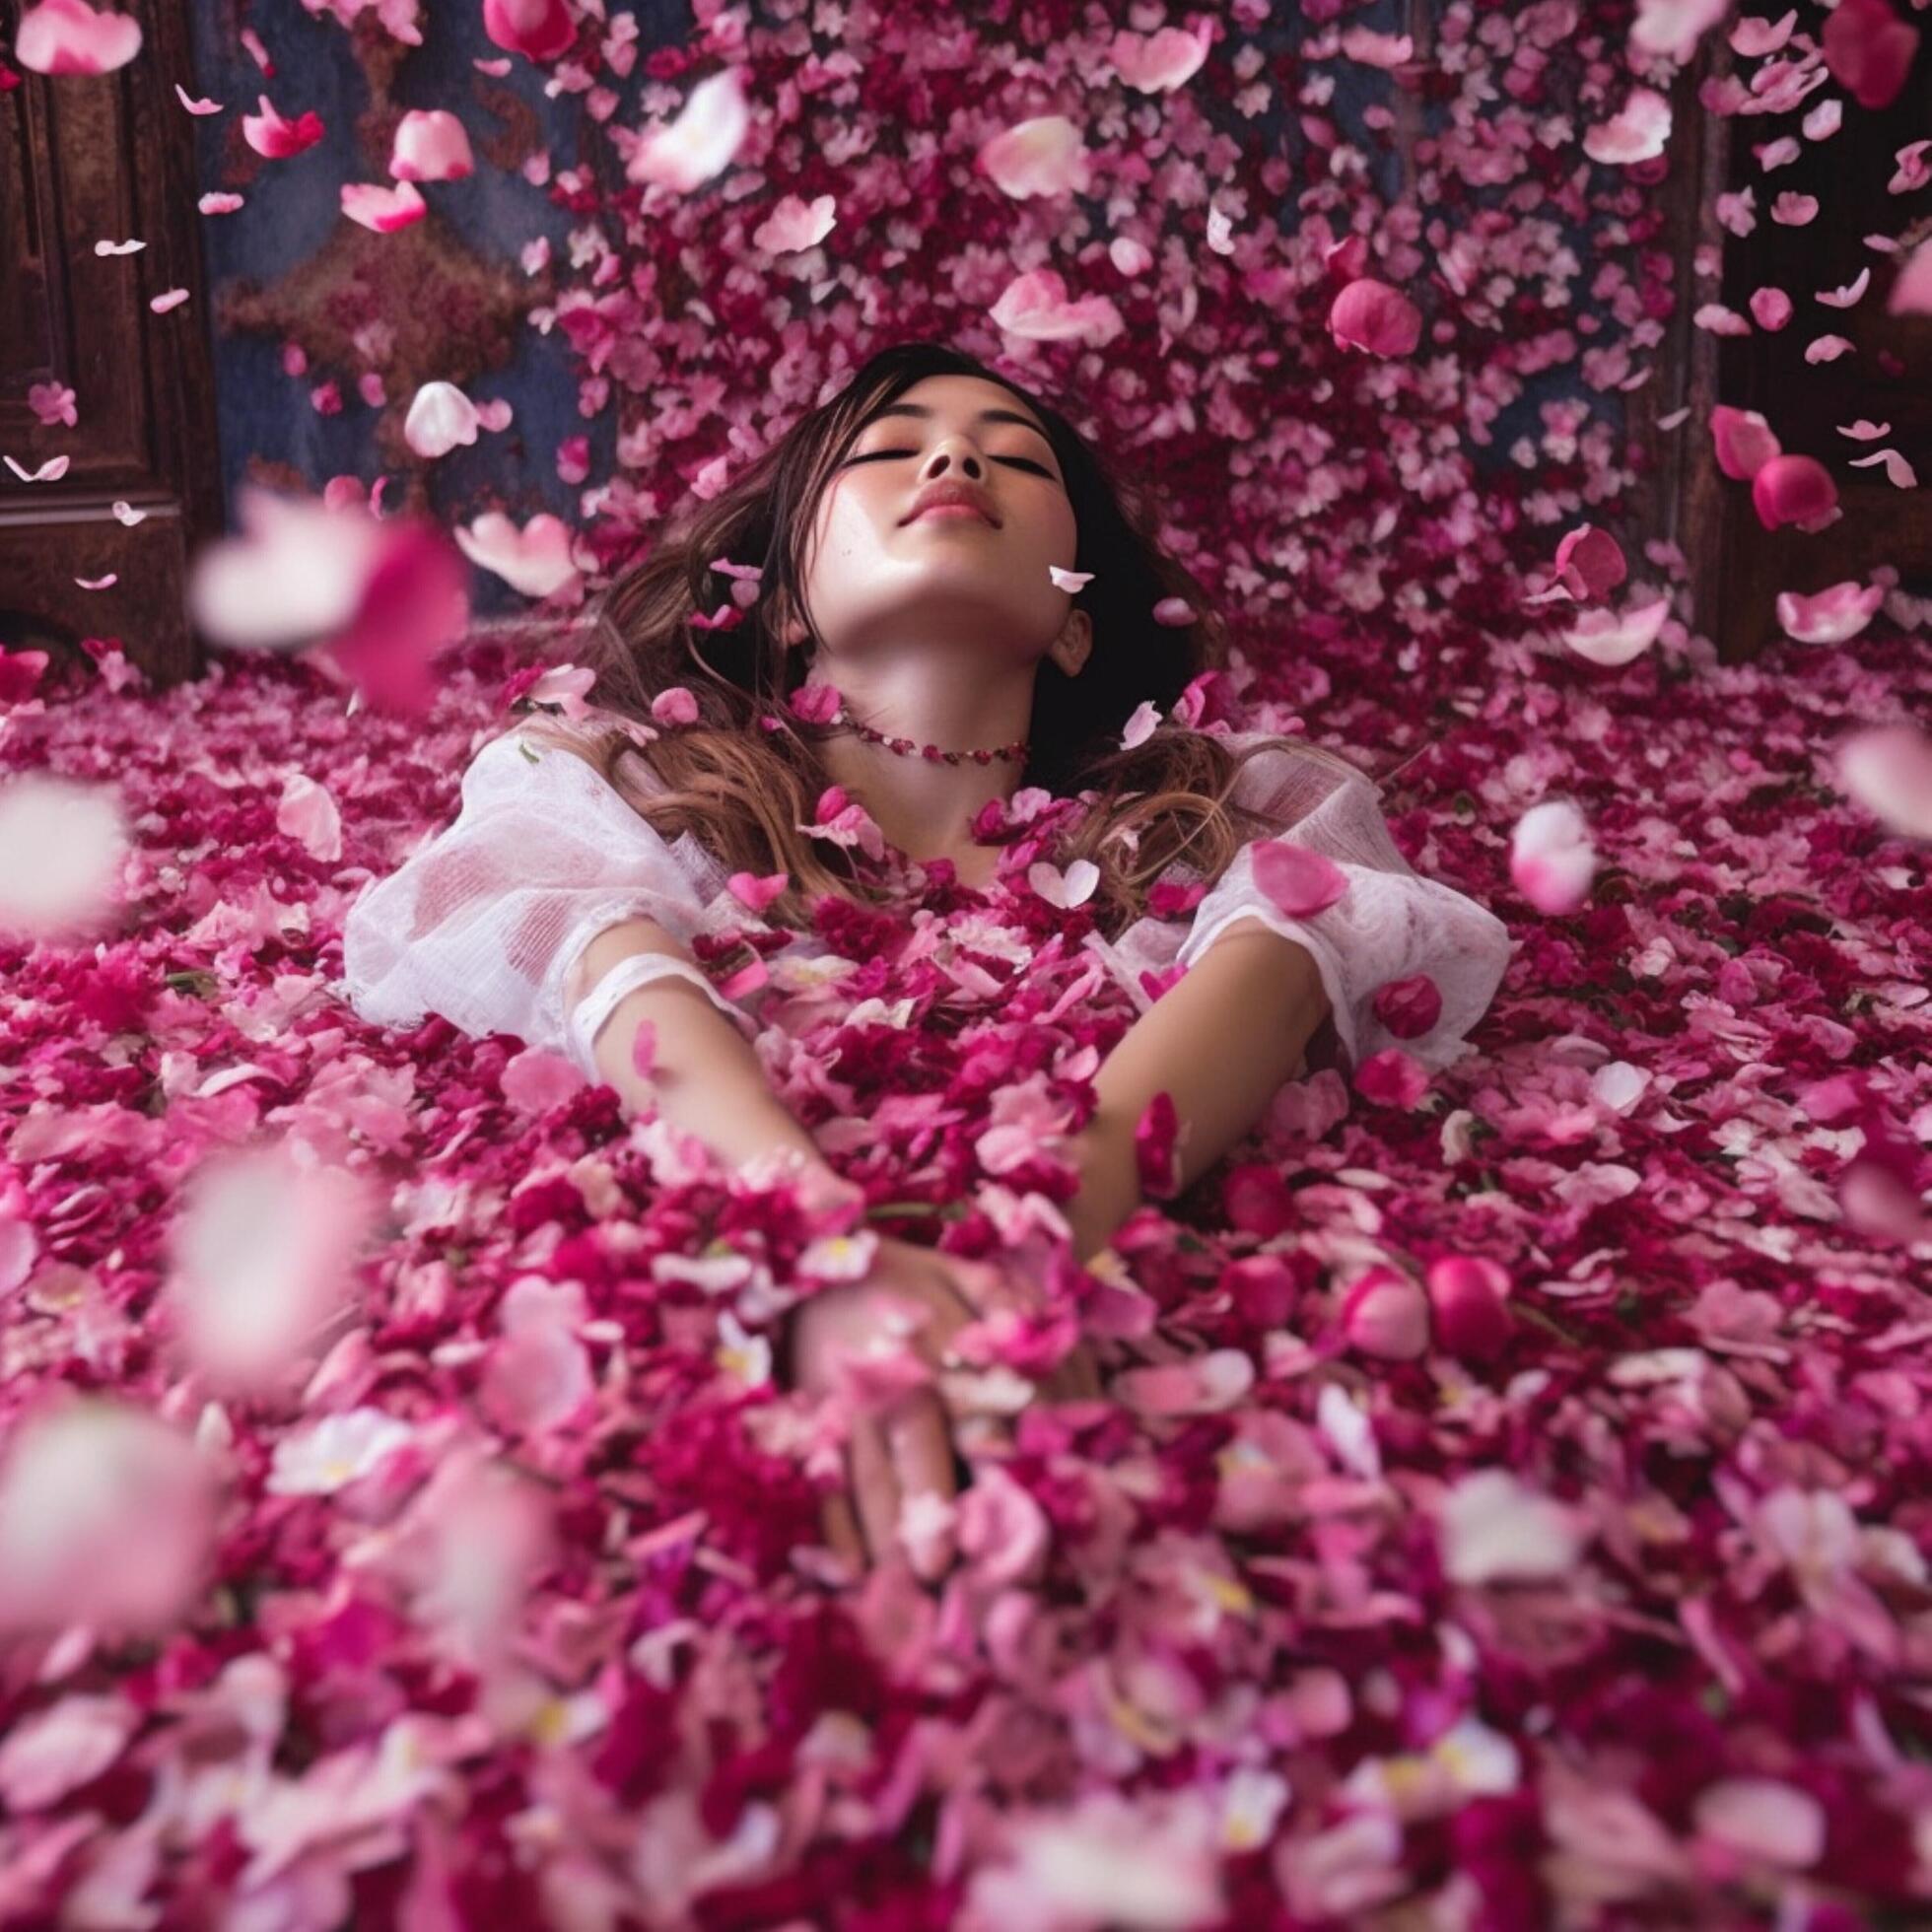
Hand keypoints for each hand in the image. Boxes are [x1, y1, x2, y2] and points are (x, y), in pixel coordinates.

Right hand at [781, 1234, 1100, 1578]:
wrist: (800, 1267)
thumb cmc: (896, 1278)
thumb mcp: (954, 1269)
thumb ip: (1002, 1299)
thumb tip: (1042, 1331)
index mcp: (936, 1340)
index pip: (976, 1403)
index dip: (998, 1451)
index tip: (1019, 1501)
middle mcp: (890, 1378)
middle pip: (915, 1450)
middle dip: (931, 1510)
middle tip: (947, 1575)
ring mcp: (843, 1405)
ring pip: (866, 1476)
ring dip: (886, 1537)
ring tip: (906, 1592)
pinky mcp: (807, 1424)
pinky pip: (821, 1481)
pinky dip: (832, 1529)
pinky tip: (850, 1572)